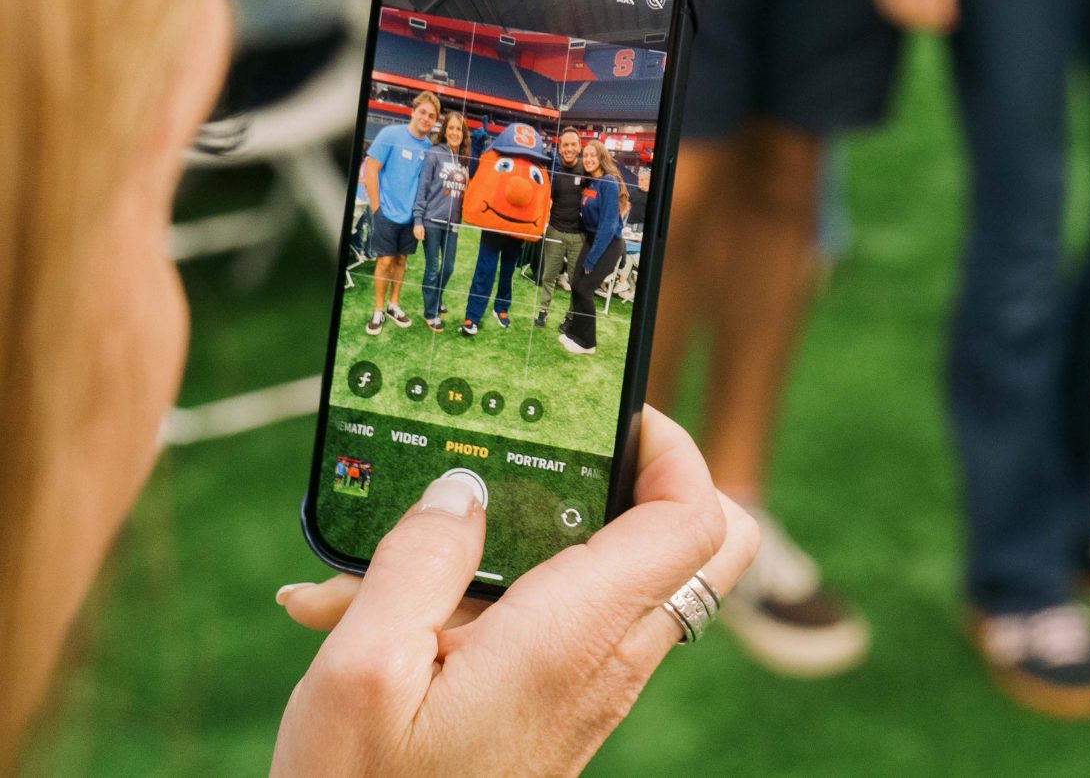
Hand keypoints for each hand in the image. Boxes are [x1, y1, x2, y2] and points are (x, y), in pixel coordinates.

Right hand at [272, 408, 755, 776]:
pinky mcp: (558, 707)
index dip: (673, 447)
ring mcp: (590, 687)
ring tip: (415, 542)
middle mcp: (606, 660)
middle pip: (698, 545)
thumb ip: (417, 560)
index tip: (614, 413)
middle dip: (656, 481)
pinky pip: (568, 624)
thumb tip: (462, 487)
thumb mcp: (360, 670)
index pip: (695, 516)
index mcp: (576, 634)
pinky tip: (382, 610)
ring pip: (629, 580)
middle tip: (568, 453)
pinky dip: (498, 596)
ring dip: (539, 540)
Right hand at [864, 0, 960, 33]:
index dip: (939, 20)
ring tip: (918, 14)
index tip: (945, 25)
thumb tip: (949, 18)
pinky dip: (892, 5)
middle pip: (912, 12)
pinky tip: (902, 3)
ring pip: (895, 8)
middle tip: (932, 23)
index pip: (932, 7)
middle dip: (924, 21)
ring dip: (907, 15)